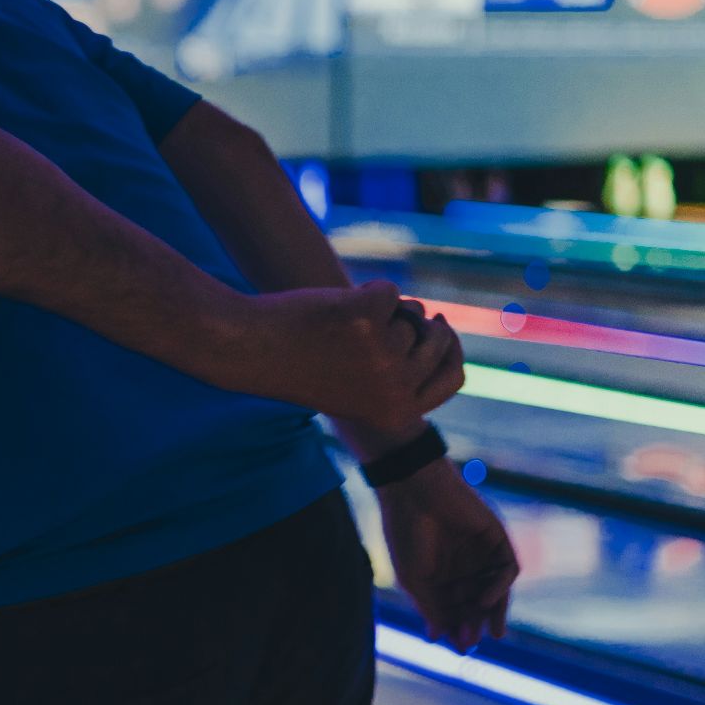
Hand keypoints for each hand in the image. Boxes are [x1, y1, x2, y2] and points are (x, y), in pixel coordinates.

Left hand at [244, 281, 464, 432]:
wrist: (252, 348)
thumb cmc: (302, 364)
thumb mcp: (357, 383)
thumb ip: (399, 370)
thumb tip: (440, 327)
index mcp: (397, 414)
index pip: (452, 378)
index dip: (450, 349)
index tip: (440, 326)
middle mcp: (396, 389)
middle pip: (436, 341)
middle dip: (415, 321)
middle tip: (373, 321)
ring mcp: (383, 355)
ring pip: (410, 313)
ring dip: (381, 308)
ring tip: (339, 322)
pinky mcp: (366, 318)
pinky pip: (388, 290)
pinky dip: (363, 291)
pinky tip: (331, 308)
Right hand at [378, 459, 518, 652]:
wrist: (414, 489)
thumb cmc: (406, 532)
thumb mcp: (413, 577)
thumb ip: (430, 607)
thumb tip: (436, 638)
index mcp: (439, 575)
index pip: (454, 609)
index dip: (457, 629)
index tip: (458, 648)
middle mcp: (462, 566)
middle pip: (476, 603)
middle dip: (475, 624)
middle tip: (473, 642)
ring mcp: (481, 553)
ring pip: (495, 590)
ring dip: (494, 611)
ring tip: (492, 632)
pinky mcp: (496, 539)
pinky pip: (506, 570)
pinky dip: (499, 588)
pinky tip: (486, 600)